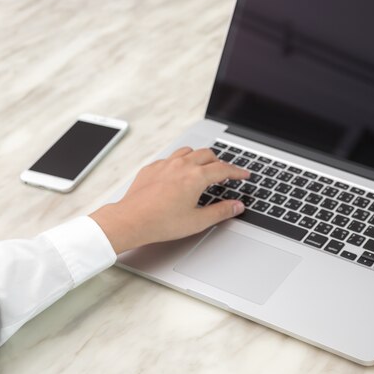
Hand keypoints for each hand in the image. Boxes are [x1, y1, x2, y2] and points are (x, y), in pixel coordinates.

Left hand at [90, 146, 249, 253]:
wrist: (130, 220)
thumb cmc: (161, 222)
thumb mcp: (197, 221)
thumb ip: (221, 211)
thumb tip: (237, 206)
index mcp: (196, 177)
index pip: (223, 169)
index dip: (237, 172)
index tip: (243, 175)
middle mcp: (181, 165)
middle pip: (207, 154)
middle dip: (219, 163)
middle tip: (224, 174)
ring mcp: (165, 164)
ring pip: (188, 151)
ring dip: (200, 157)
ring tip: (203, 169)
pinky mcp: (152, 168)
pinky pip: (170, 158)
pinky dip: (180, 162)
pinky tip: (179, 174)